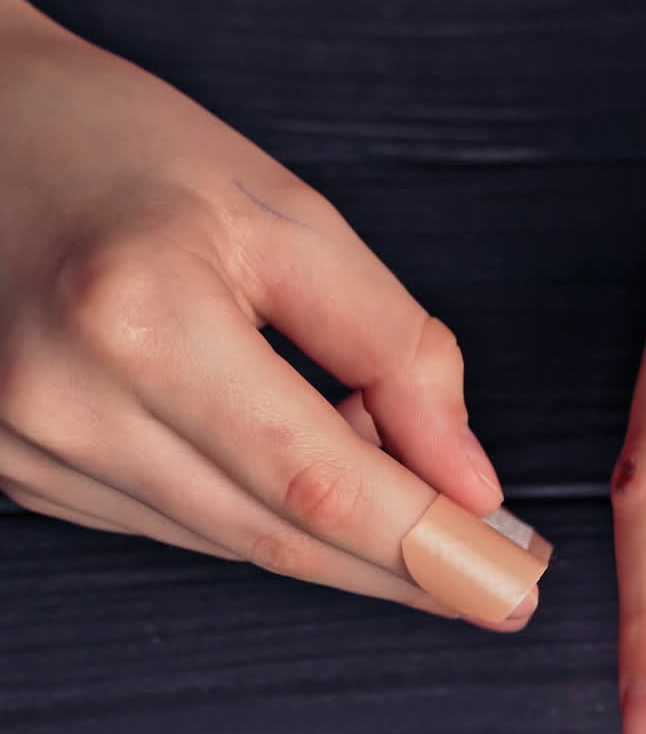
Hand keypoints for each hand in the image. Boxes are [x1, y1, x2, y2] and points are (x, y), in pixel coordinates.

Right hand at [0, 0, 535, 628]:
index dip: (426, 547)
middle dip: (404, 572)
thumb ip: (394, 351)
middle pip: (280, 538)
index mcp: (139, 319)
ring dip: (342, 546)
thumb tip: (465, 477)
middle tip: (494, 584)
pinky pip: (183, 525)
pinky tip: (316, 482)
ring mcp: (31, 450)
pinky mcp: (24, 472)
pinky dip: (266, 518)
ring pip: (235, 545)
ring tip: (417, 509)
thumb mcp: (290, 219)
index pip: (318, 482)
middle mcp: (68, 403)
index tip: (510, 584)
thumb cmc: (126, 149)